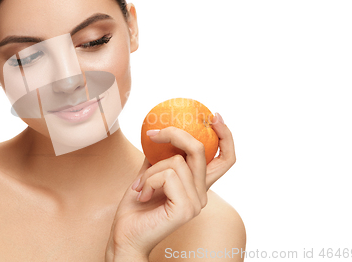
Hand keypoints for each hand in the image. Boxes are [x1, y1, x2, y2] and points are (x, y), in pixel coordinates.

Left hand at [105, 113, 234, 260]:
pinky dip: (149, 180)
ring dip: (150, 170)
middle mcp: (202, 193)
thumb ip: (159, 156)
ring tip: (140, 187)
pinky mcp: (186, 208)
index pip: (225, 159)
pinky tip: (142, 194)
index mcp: (198, 185)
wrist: (125, 235)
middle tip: (153, 133)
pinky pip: (168, 175)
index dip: (226, 136)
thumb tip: (158, 131)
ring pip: (176, 161)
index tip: (214, 116)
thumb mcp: (149, 174)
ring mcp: (197, 202)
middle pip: (201, 149)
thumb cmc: (136, 207)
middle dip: (176, 134)